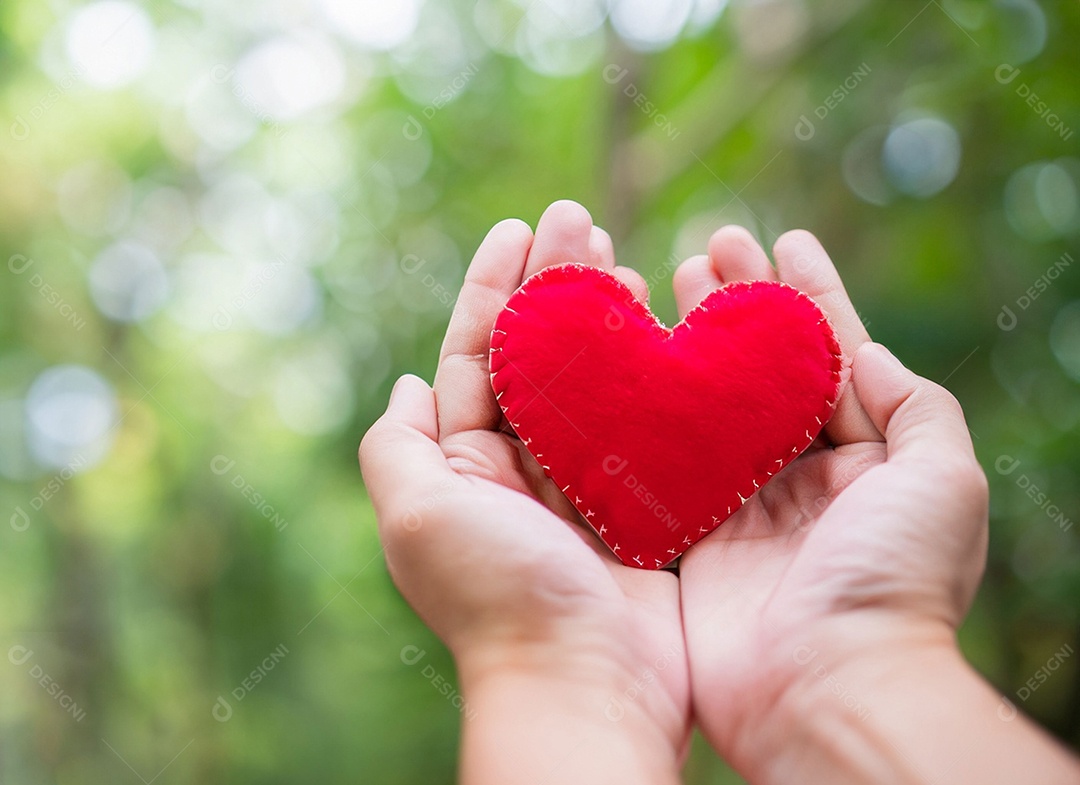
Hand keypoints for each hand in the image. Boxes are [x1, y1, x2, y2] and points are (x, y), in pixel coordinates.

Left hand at [360, 201, 689, 783]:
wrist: (583, 685)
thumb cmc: (497, 598)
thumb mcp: (417, 517)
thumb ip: (397, 447)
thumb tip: (405, 383)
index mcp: (464, 465)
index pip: (476, 352)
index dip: (494, 286)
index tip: (519, 227)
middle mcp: (520, 469)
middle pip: (536, 354)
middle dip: (553, 286)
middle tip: (582, 222)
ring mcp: (584, 485)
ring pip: (593, 380)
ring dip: (605, 318)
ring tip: (625, 263)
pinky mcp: (641, 505)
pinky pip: (646, 424)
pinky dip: (654, 374)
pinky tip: (671, 329)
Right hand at [676, 227, 998, 778]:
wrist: (826, 688)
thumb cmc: (893, 580)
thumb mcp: (944, 481)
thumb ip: (916, 409)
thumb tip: (868, 353)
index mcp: (863, 461)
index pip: (833, 356)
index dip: (808, 294)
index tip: (781, 237)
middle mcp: (800, 478)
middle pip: (763, 370)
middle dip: (740, 304)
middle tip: (708, 247)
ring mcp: (740, 507)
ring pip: (708, 403)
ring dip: (690, 340)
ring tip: (665, 278)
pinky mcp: (688, 537)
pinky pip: (663, 460)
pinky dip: (645, 409)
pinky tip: (625, 360)